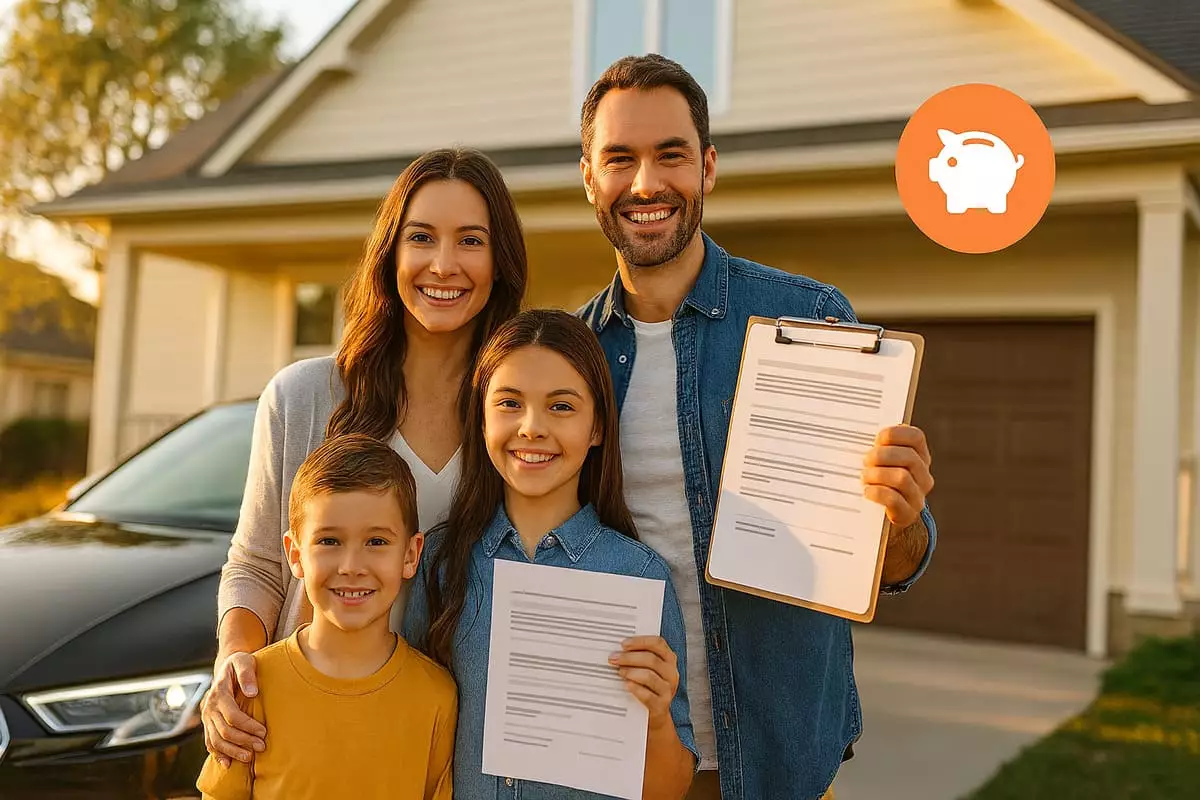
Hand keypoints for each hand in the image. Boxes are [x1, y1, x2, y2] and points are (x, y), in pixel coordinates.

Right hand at [201, 652, 265, 766]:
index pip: (232, 715)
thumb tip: (252, 692)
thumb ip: (247, 674)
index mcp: (218, 693)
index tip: (263, 732)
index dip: (248, 726)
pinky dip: (218, 754)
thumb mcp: (244, 661)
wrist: (227, 667)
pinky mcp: (208, 724)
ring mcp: (207, 717)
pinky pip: (209, 742)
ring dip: (232, 751)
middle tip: (261, 747)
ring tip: (249, 758)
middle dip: (243, 741)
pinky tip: (227, 764)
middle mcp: (209, 707)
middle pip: (224, 731)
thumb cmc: (239, 664)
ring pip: (216, 740)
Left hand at [609, 636, 678, 728]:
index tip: (623, 644)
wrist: (656, 714)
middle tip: (614, 658)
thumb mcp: (648, 668)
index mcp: (669, 659)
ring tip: (619, 672)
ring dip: (631, 672)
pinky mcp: (661, 705)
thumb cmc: (648, 686)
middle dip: (629, 658)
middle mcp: (671, 673)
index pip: (658, 643)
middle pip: (651, 659)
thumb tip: (618, 648)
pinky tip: (626, 685)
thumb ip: (639, 656)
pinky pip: (647, 695)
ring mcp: (667, 690)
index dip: (640, 642)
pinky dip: (635, 689)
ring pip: (649, 676)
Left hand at [862, 424, 933, 527]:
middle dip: (882, 456)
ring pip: (902, 478)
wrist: (880, 521)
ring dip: (877, 474)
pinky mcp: (907, 514)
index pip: (916, 437)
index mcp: (919, 457)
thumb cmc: (876, 482)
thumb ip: (877, 448)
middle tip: (865, 460)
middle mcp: (923, 476)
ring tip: (864, 477)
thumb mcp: (880, 462)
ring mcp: (918, 496)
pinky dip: (878, 493)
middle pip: (909, 457)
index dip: (895, 434)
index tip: (876, 439)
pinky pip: (894, 500)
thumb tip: (858, 433)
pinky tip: (867, 491)